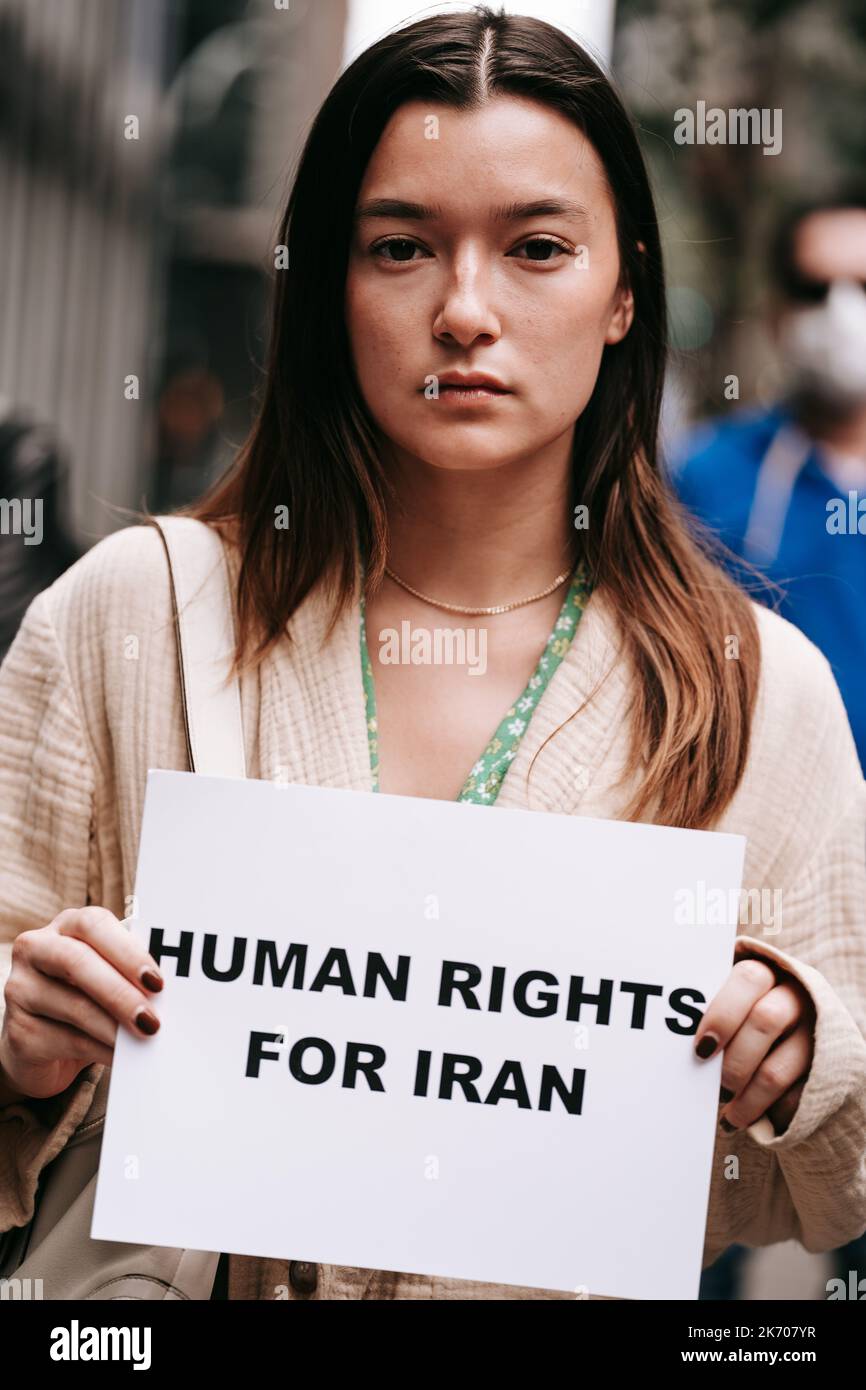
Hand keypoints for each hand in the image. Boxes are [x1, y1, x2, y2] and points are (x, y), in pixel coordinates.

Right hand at [0, 907, 163, 1102]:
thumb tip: (168, 992)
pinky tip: (122, 1057)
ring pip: (74, 1006)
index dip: (127, 952)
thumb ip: (130, 972)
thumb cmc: (88, 995)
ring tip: (144, 1039)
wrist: (44, 1042)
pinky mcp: (18, 1031)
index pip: (93, 924)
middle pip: (77, 962)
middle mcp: (36, 949)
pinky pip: (67, 1041)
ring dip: (115, 1027)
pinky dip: (102, 1050)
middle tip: (153, 1019)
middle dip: (121, 993)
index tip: (157, 981)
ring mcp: (21, 989)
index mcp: (66, 926)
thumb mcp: (108, 974)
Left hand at [694, 956, 815, 1135]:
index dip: (722, 1015)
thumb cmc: (745, 1007)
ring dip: (747, 1099)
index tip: (701, 1049)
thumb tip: (665, 1036)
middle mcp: (796, 997)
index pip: (748, 979)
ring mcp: (815, 1031)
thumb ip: (710, 1003)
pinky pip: (796, 1097)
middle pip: (765, 1021)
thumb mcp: (733, 996)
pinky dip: (770, 1114)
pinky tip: (750, 1120)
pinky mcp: (828, 1067)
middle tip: (716, 1088)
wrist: (800, 1019)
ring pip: (777, 1070)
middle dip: (733, 1061)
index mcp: (767, 972)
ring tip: (729, 1115)